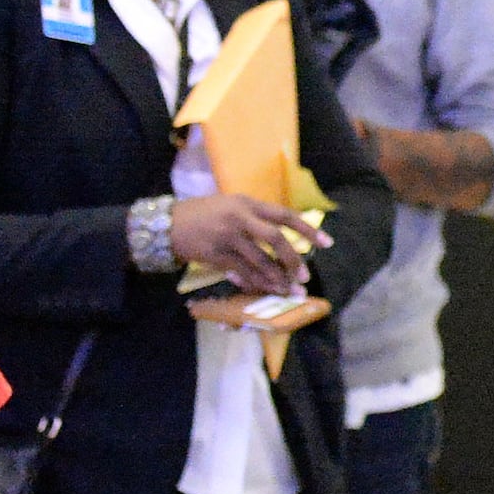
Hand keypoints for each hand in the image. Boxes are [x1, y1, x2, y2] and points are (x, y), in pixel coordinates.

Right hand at [166, 193, 317, 295]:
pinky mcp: (215, 254)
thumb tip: (281, 237)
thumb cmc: (201, 214)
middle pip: (275, 239)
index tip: (327, 243)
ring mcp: (227, 236)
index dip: (308, 229)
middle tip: (303, 276)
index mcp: (247, 202)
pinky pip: (241, 272)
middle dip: (293, 259)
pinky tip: (264, 289)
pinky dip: (254, 282)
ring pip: (260, 260)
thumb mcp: (229, 205)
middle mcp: (239, 217)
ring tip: (288, 291)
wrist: (166, 224)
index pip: (284, 215)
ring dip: (276, 278)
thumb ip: (253, 216)